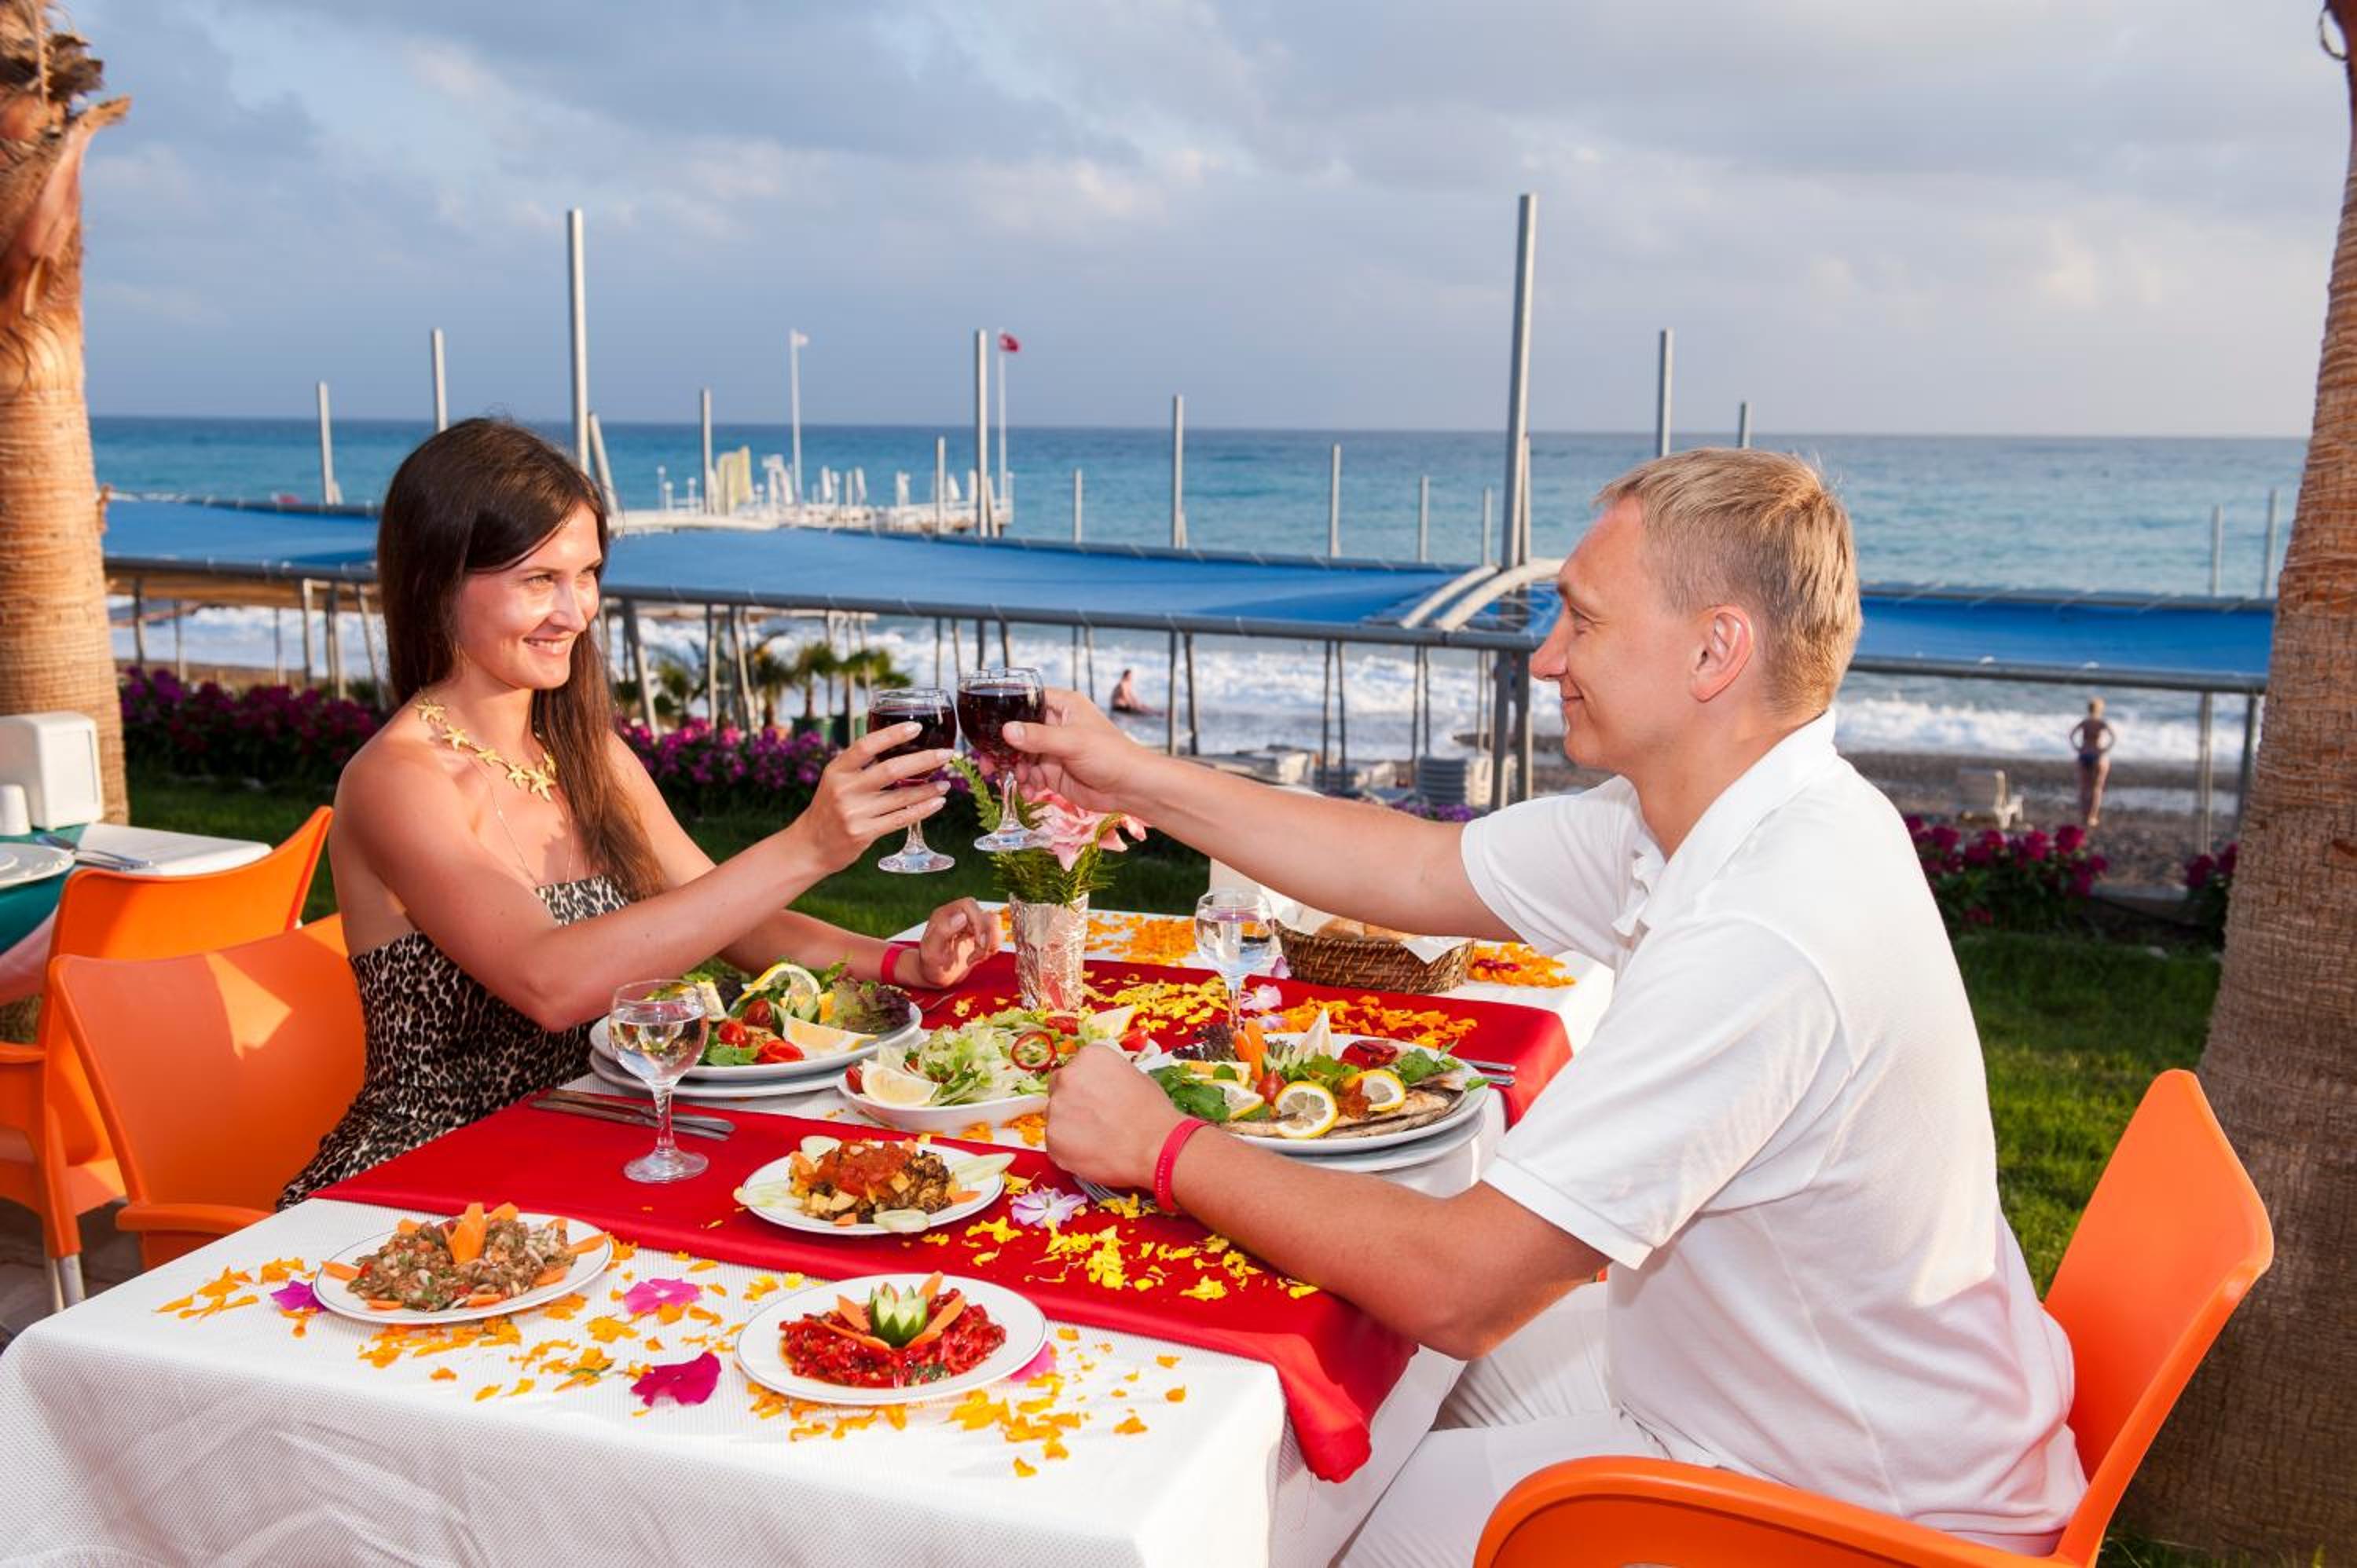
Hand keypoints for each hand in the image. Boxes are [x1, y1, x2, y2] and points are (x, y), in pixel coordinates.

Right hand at [785, 723, 951, 872]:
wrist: (811, 845)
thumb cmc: (830, 807)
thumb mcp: (836, 780)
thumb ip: (861, 766)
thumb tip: (900, 747)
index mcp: (837, 770)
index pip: (866, 746)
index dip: (892, 735)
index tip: (916, 728)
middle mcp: (844, 789)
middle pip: (890, 770)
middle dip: (923, 760)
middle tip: (947, 754)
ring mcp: (854, 812)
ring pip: (901, 796)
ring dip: (928, 788)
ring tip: (946, 782)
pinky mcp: (864, 833)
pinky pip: (900, 818)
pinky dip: (922, 809)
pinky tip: (937, 802)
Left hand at [913, 897, 997, 986]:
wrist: (935, 977)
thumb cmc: (929, 966)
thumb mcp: (931, 952)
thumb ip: (942, 932)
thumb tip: (962, 916)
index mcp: (946, 914)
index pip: (970, 905)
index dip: (978, 922)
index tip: (978, 943)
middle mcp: (960, 915)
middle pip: (986, 914)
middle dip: (986, 937)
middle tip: (976, 956)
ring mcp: (971, 925)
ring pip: (994, 923)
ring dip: (990, 943)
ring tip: (977, 958)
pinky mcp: (980, 935)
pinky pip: (996, 935)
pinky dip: (991, 948)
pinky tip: (977, 958)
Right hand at [1003, 689, 1154, 815]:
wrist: (1130, 788)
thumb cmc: (1109, 755)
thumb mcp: (1072, 742)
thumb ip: (1038, 737)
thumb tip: (1006, 731)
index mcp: (1063, 706)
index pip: (1026, 701)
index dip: (1007, 712)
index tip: (987, 728)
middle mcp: (1055, 725)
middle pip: (1017, 732)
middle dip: (1003, 749)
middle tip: (988, 764)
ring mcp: (1052, 750)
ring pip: (1020, 756)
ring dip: (1013, 769)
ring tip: (1015, 780)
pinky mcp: (1053, 772)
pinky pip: (1029, 776)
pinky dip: (1025, 784)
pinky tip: (1029, 792)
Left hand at [1046, 1044, 1184, 1188]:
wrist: (1156, 1147)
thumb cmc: (1153, 1113)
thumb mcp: (1135, 1077)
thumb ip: (1108, 1076)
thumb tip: (1101, 1087)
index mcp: (1089, 1057)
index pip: (1075, 1068)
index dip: (1085, 1087)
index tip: (1094, 1098)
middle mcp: (1067, 1077)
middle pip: (1059, 1089)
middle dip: (1072, 1103)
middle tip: (1093, 1119)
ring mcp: (1056, 1109)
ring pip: (1056, 1117)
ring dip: (1070, 1127)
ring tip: (1098, 1139)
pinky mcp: (1052, 1139)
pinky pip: (1056, 1143)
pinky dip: (1069, 1150)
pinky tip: (1093, 1153)